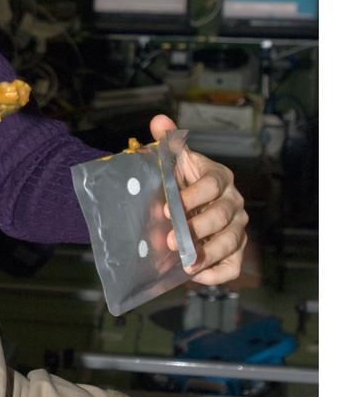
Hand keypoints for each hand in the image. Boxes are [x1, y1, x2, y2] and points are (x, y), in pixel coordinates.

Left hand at [149, 114, 248, 285]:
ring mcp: (237, 228)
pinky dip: (216, 273)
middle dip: (196, 228)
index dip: (192, 196)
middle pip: (222, 216)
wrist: (186, 206)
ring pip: (231, 242)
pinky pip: (233, 266)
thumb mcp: (174, 162)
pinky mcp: (235, 251)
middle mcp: (234, 202)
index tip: (167, 206)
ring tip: (184, 263)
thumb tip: (159, 121)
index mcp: (219, 177)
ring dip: (207, 253)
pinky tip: (194, 275)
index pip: (211, 185)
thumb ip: (168, 143)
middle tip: (170, 239)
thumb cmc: (180, 182)